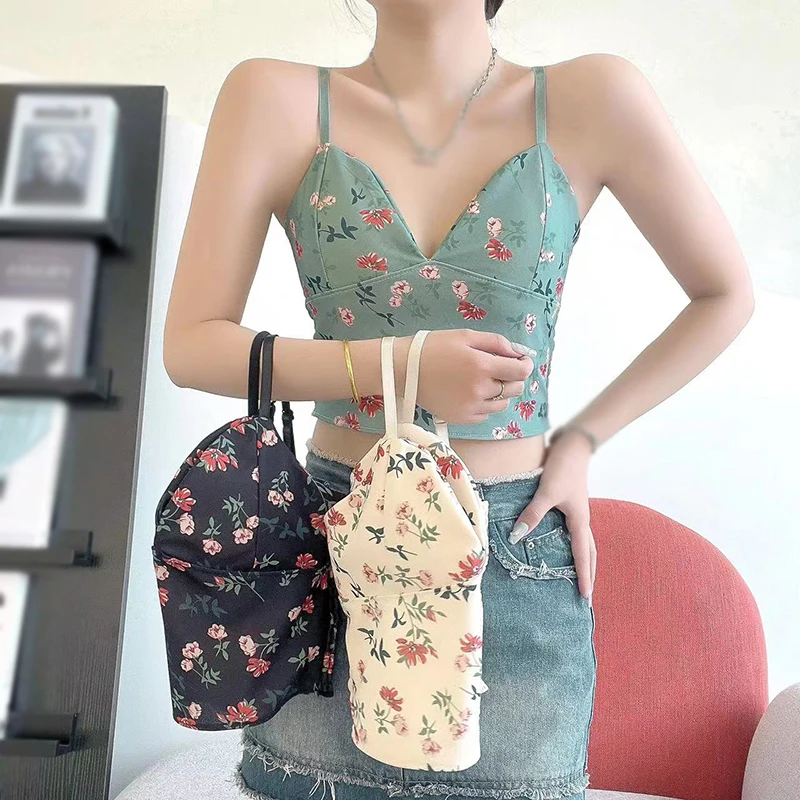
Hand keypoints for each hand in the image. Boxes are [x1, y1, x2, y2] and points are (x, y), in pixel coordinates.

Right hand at [409, 329, 534, 424]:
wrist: (404, 370)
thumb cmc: (434, 348)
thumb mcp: (466, 336)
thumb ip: (497, 343)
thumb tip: (521, 353)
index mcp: (482, 366)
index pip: (521, 371)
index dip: (525, 364)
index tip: (520, 360)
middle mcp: (479, 390)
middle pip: (515, 389)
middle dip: (513, 377)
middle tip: (500, 368)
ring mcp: (471, 407)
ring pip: (502, 404)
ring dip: (499, 392)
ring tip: (481, 380)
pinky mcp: (461, 418)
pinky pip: (485, 414)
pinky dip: (484, 404)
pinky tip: (470, 392)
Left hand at [508, 430, 596, 600]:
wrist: (573, 444)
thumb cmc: (562, 468)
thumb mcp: (546, 492)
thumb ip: (533, 514)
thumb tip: (517, 537)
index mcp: (579, 520)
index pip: (582, 554)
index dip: (583, 575)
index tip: (585, 596)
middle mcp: (582, 519)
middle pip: (590, 552)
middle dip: (588, 573)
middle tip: (586, 594)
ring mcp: (578, 511)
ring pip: (585, 541)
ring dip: (584, 559)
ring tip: (580, 575)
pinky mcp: (571, 503)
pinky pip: (575, 530)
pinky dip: (574, 543)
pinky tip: (563, 545)